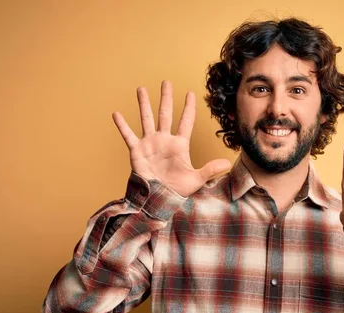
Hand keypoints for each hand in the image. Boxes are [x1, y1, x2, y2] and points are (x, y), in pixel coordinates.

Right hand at [112, 81, 231, 197]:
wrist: (158, 199)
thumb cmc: (177, 190)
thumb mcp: (196, 179)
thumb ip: (210, 170)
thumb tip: (226, 163)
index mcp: (179, 145)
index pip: (186, 121)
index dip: (189, 108)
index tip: (191, 93)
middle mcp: (164, 140)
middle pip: (166, 114)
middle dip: (166, 98)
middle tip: (166, 82)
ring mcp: (150, 144)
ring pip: (147, 119)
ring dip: (144, 104)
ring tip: (141, 89)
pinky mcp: (137, 151)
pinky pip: (128, 135)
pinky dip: (122, 125)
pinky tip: (116, 114)